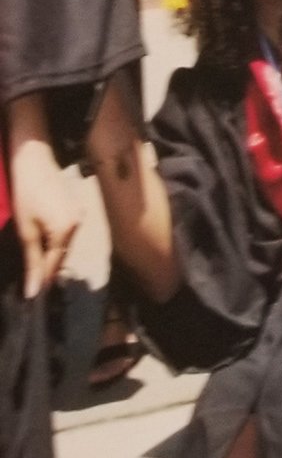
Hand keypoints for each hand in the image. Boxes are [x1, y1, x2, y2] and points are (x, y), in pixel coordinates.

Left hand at [8, 135, 76, 299]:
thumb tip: (34, 289)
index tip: (32, 296)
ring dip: (50, 255)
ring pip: (64, 246)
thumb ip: (31, 260)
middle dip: (46, 269)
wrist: (33, 160)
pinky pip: (67, 234)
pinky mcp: (76, 209)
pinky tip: (43, 242)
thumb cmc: (25, 193)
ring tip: (35, 264)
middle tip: (31, 282)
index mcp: (66, 231)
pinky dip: (55, 242)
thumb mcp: (25, 230)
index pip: (53, 265)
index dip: (41, 281)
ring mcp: (79, 216)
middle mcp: (78, 225)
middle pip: (61, 256)